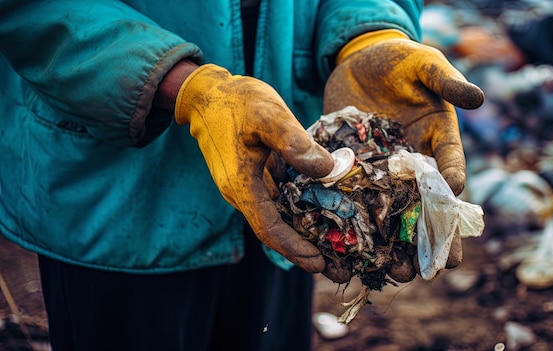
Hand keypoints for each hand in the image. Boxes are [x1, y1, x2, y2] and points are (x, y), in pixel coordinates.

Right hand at [174, 64, 334, 272]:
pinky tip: (324, 213)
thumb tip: (327, 169)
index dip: (293, 247)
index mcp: (241, 185)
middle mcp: (244, 192)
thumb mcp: (267, 114)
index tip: (318, 263)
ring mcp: (250, 185)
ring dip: (307, 234)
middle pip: (277, 230)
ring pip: (281, 217)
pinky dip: (302, 211)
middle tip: (340, 270)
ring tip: (339, 251)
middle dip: (307, 251)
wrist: (208, 94)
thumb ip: (293, 142)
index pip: (268, 227)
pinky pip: (281, 200)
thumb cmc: (236, 101)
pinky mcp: (257, 175)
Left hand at [324, 31, 484, 276]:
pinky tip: (356, 251)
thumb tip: (478, 97)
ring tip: (398, 273)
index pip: (451, 167)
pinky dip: (359, 224)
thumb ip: (445, 81)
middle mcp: (414, 161)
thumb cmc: (399, 60)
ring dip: (398, 243)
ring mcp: (384, 169)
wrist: (358, 61)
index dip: (453, 186)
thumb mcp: (423, 64)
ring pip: (395, 211)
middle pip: (426, 203)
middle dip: (433, 234)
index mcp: (437, 139)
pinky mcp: (356, 170)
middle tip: (438, 269)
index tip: (454, 202)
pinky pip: (359, 200)